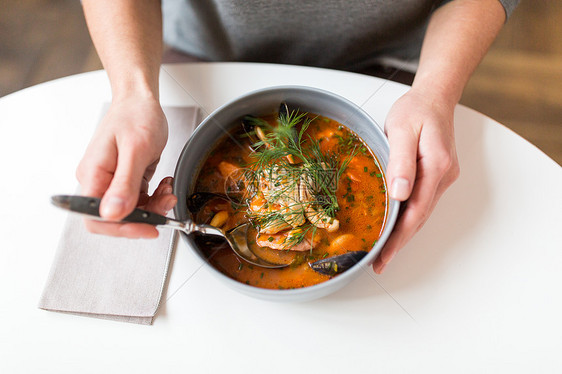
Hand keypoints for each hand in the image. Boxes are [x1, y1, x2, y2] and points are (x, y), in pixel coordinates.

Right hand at [76, 96, 175, 237]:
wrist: (140, 100)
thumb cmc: (135, 116)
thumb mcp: (135, 149)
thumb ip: (124, 184)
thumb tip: (112, 214)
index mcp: (93, 174)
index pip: (95, 218)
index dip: (121, 228)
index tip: (148, 227)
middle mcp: (98, 181)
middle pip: (114, 218)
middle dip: (143, 217)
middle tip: (165, 204)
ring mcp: (111, 181)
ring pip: (130, 211)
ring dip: (153, 207)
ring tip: (168, 191)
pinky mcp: (124, 179)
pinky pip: (138, 200)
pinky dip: (154, 198)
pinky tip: (164, 186)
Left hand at [373, 88, 459, 273]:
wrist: (434, 97)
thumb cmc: (416, 110)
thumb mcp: (402, 130)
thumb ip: (401, 162)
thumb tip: (400, 194)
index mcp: (436, 167)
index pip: (415, 211)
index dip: (399, 237)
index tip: (385, 255)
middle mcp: (443, 176)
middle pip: (419, 218)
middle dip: (399, 242)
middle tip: (380, 263)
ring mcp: (442, 177)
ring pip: (421, 212)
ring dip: (403, 233)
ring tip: (384, 252)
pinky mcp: (437, 175)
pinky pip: (421, 202)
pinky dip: (408, 218)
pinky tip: (395, 227)